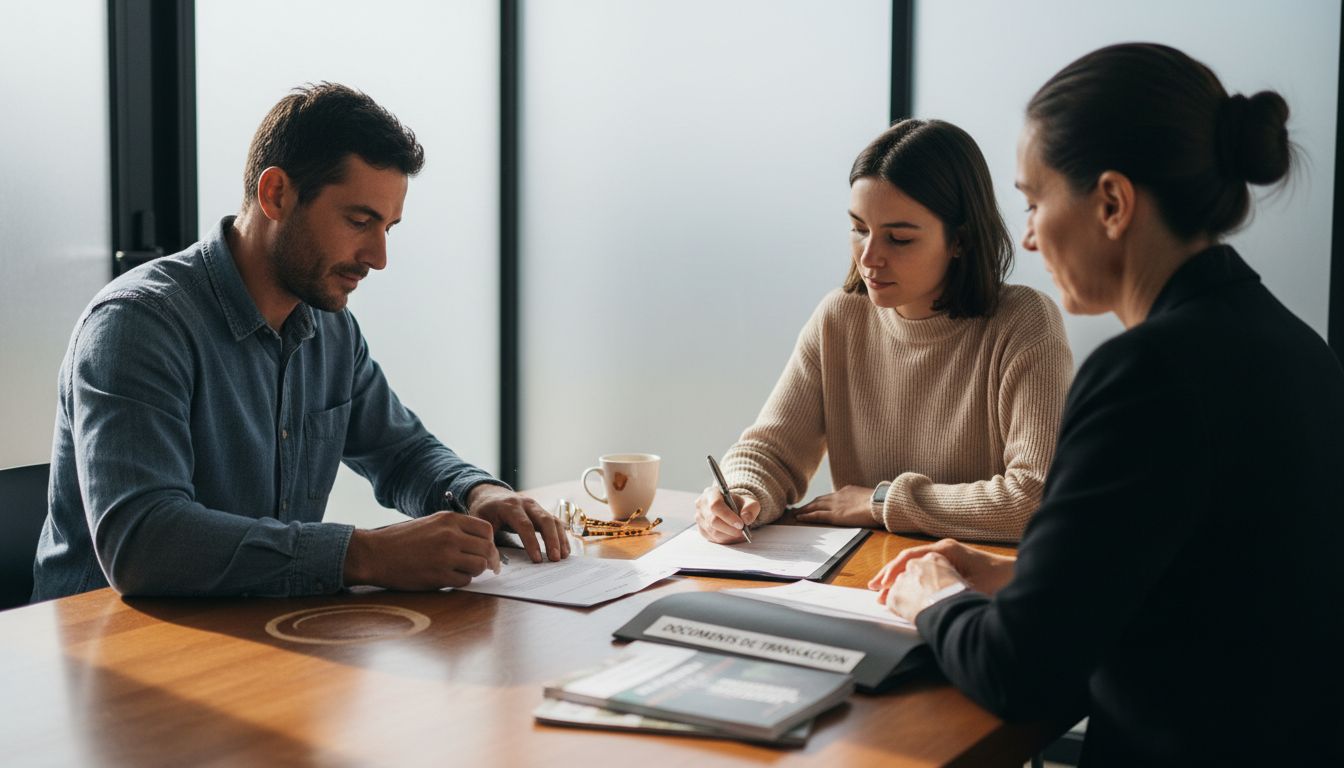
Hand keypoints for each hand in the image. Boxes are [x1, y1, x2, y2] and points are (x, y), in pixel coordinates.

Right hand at [344, 512, 499, 589]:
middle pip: (488, 549)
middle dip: (491, 560)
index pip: (487, 530)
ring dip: (476, 571)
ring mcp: (446, 556)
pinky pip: (465, 581)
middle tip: (490, 567)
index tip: (487, 550)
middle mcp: (450, 536)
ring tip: (464, 571)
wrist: (375, 554)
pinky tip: (451, 578)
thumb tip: (480, 542)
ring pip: (479, 566)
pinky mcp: (439, 576)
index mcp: (449, 520)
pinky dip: (462, 581)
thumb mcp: (431, 523)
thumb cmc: (402, 539)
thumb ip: (455, 529)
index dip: (490, 542)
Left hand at [466, 484, 569, 562]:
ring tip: (563, 557)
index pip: (524, 525)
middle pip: (544, 520)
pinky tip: (565, 550)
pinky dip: (561, 536)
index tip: (537, 559)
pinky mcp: (541, 511)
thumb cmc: (484, 510)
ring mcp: (536, 507)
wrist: (490, 494)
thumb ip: (486, 540)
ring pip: (553, 520)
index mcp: (509, 506)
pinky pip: (555, 522)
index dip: (532, 543)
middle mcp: (526, 504)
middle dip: (552, 540)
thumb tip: (494, 564)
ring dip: (560, 538)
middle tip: (555, 559)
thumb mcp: (479, 522)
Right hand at [694, 485, 760, 543]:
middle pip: (713, 521)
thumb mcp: (748, 501)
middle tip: (742, 531)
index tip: (741, 524)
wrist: (730, 507)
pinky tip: (733, 535)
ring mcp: (699, 518)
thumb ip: (750, 508)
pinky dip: (725, 539)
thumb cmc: (737, 503)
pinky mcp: (701, 529)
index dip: (728, 516)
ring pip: (713, 532)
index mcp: (711, 493)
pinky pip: (713, 538)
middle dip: (730, 529)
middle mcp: (702, 505)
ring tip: (740, 534)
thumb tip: (746, 519)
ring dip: (729, 536)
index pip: (716, 505)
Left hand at [793, 485, 880, 526]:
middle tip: (800, 508)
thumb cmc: (880, 502)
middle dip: (809, 504)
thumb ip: (862, 501)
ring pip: (814, 506)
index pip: (830, 496)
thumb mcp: (869, 497)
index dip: (821, 500)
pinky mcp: (835, 515)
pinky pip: (817, 515)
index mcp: (847, 491)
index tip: (815, 503)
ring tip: (796, 513)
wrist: (880, 503)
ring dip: (804, 509)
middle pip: (819, 500)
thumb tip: (865, 505)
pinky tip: (799, 517)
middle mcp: (838, 496)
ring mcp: (835, 505)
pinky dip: (807, 516)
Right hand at [868, 538, 1015, 598]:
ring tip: (883, 590)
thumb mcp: (970, 588)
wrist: (1017, 575)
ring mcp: (946, 555)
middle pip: (908, 559)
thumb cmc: (998, 580)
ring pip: (914, 564)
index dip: (892, 571)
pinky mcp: (950, 564)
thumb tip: (923, 600)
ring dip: (898, 576)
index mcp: (945, 550)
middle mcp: (943, 550)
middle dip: (889, 574)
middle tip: (873, 589)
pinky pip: (924, 568)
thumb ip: (945, 590)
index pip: (910, 557)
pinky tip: (905, 588)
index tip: (881, 585)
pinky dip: (911, 577)